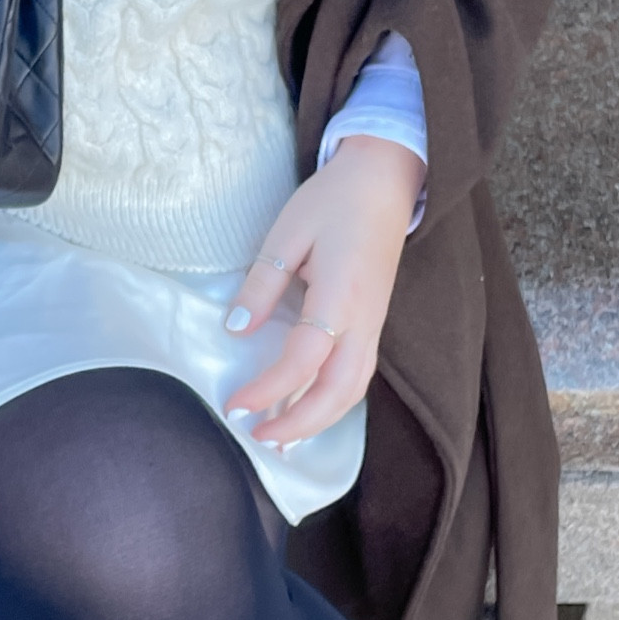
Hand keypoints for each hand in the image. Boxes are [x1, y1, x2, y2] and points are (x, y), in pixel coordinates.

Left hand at [224, 136, 424, 446]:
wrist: (384, 179)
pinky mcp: (374, 323)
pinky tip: (310, 410)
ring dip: (319, 421)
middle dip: (298, 423)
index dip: (267, 390)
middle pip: (338, 392)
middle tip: (257, 437)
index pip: (303, 361)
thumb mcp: (286, 234)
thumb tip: (235, 330)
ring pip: (354, 390)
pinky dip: (334, 401)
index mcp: (340, 297)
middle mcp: (364, 320)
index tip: (234, 405)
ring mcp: (374, 324)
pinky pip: (359, 375)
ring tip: (283, 440)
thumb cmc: (334, 200)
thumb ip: (261, 285)